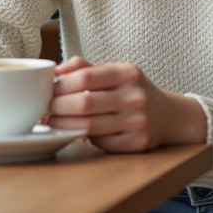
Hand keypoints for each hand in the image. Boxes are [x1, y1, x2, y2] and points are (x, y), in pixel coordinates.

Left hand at [49, 56, 205, 152]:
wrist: (169, 115)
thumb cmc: (132, 91)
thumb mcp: (115, 72)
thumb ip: (85, 68)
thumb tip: (55, 69)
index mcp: (128, 72)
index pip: (85, 76)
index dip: (60, 85)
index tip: (46, 91)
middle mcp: (136, 96)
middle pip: (83, 103)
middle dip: (56, 108)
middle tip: (44, 110)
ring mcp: (138, 121)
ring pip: (88, 127)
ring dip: (63, 126)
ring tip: (52, 123)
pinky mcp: (137, 143)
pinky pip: (100, 143)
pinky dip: (84, 139)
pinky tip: (77, 133)